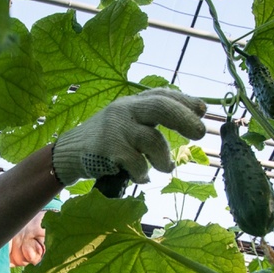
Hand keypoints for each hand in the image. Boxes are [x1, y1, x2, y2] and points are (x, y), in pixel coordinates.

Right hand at [52, 88, 206, 184]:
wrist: (70, 152)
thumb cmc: (106, 139)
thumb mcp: (128, 122)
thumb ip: (152, 119)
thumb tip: (193, 117)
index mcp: (133, 103)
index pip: (162, 95)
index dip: (185, 100)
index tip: (203, 110)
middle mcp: (125, 110)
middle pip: (160, 107)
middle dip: (183, 119)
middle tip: (200, 132)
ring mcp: (116, 128)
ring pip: (152, 139)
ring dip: (164, 158)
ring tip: (166, 167)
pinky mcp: (108, 148)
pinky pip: (136, 162)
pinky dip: (143, 172)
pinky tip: (142, 177)